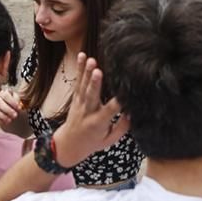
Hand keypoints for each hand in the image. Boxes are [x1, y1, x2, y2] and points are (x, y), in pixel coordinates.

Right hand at [0, 88, 22, 125]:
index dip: (12, 102)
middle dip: (8, 110)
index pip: (6, 95)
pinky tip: (7, 122)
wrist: (12, 108)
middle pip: (0, 103)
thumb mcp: (17, 99)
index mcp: (3, 93)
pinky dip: (1, 120)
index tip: (19, 107)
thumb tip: (19, 106)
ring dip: (4, 116)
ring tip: (11, 120)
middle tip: (15, 115)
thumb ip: (17, 101)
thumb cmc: (14, 102)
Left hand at [51, 54, 129, 168]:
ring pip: (84, 86)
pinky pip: (78, 81)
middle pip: (92, 96)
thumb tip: (132, 112)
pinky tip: (82, 56)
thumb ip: (122, 127)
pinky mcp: (76, 97)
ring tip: (91, 60)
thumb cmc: (93, 142)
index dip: (118, 102)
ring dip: (87, 72)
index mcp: (98, 123)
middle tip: (98, 72)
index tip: (125, 93)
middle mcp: (88, 111)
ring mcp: (80, 103)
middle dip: (95, 83)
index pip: (110, 111)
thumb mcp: (110, 140)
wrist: (69, 144)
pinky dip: (80, 68)